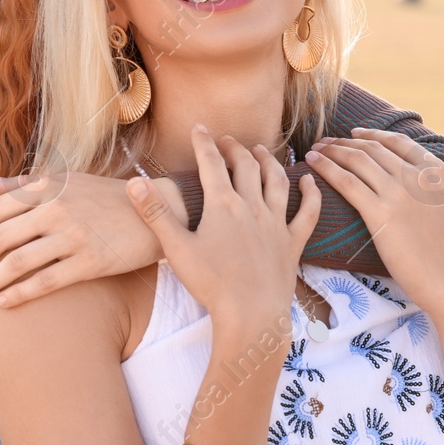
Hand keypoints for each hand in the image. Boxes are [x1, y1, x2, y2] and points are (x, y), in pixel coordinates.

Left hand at [0, 173, 183, 306]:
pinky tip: (3, 302)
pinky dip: (18, 293)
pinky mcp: (90, 262)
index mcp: (48, 188)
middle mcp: (56, 209)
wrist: (158, 211)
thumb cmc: (108, 196)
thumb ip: (27, 183)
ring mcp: (73, 236)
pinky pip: (45, 281)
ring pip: (17, 262)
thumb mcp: (68, 181)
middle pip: (0, 238)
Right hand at [129, 126, 319, 333]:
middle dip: (234, 148)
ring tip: (260, 151)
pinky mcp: (293, 243)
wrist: (251, 316)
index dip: (204, 143)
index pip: (211, 163)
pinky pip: (308, 212)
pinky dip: (310, 193)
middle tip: (225, 141)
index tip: (199, 128)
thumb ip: (155, 213)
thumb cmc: (211, 284)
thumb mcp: (175, 248)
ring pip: (276, 180)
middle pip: (246, 165)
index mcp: (222, 205)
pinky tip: (309, 180)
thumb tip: (133, 182)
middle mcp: (252, 206)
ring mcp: (276, 224)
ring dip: (268, 161)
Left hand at [305, 128, 443, 311]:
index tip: (356, 134)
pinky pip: (346, 182)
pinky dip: (326, 168)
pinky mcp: (379, 213)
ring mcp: (397, 194)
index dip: (374, 135)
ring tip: (315, 150)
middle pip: (372, 149)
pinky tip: (313, 164)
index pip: (399, 143)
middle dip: (346, 142)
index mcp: (437, 174)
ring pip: (356, 160)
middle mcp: (416, 177)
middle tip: (327, 141)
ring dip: (332, 151)